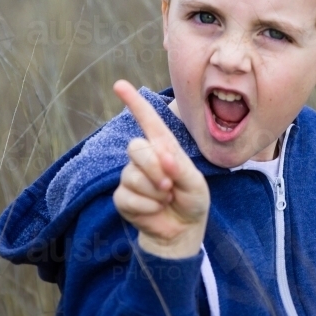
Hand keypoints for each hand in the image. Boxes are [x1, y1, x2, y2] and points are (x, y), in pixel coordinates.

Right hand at [112, 80, 209, 258]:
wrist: (182, 230)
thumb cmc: (191, 200)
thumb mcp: (196, 183)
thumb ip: (181, 169)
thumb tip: (162, 160)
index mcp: (163, 147)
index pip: (148, 121)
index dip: (134, 102)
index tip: (120, 85)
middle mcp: (143, 158)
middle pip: (136, 148)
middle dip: (154, 168)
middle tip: (170, 186)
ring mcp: (130, 177)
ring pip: (133, 175)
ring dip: (155, 192)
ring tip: (166, 199)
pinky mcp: (122, 197)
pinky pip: (129, 196)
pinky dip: (148, 206)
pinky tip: (155, 210)